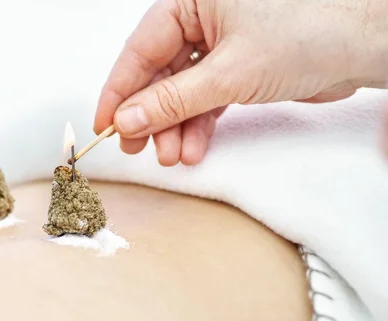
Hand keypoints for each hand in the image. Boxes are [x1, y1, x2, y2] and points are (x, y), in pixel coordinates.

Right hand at [94, 0, 387, 165]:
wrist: (365, 46)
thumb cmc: (310, 32)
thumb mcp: (229, 72)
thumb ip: (173, 100)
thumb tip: (128, 118)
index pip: (141, 48)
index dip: (120, 90)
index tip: (104, 124)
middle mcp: (202, 19)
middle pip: (159, 73)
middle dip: (151, 115)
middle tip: (137, 147)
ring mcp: (220, 45)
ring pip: (181, 91)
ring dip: (175, 127)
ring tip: (172, 155)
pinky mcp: (237, 68)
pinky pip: (205, 99)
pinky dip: (198, 125)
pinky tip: (192, 148)